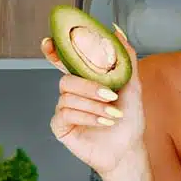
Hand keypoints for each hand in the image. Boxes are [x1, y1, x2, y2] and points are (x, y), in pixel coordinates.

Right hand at [43, 28, 145, 176]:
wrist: (128, 149)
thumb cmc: (129, 119)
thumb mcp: (132, 84)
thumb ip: (125, 57)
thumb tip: (118, 31)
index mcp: (85, 80)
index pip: (63, 62)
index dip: (53, 52)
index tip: (49, 42)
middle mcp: (71, 94)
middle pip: (66, 80)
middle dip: (89, 87)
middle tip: (111, 95)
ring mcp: (64, 110)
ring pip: (67, 98)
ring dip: (94, 105)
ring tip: (113, 114)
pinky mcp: (60, 126)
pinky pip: (64, 114)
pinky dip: (87, 116)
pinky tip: (102, 122)